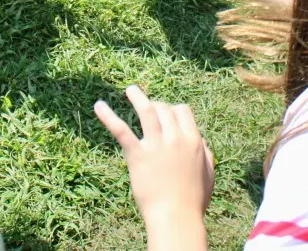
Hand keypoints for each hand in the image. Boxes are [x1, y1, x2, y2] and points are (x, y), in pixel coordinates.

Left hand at [95, 85, 214, 226]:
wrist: (176, 217)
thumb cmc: (193, 201)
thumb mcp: (208, 175)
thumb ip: (206, 154)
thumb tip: (201, 141)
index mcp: (193, 140)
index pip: (182, 110)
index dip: (173, 110)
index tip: (166, 113)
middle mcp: (175, 138)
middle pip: (164, 109)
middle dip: (155, 106)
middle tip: (147, 108)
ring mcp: (156, 145)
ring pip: (146, 110)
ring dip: (137, 96)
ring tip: (130, 90)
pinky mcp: (137, 155)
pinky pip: (121, 130)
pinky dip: (108, 116)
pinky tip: (98, 106)